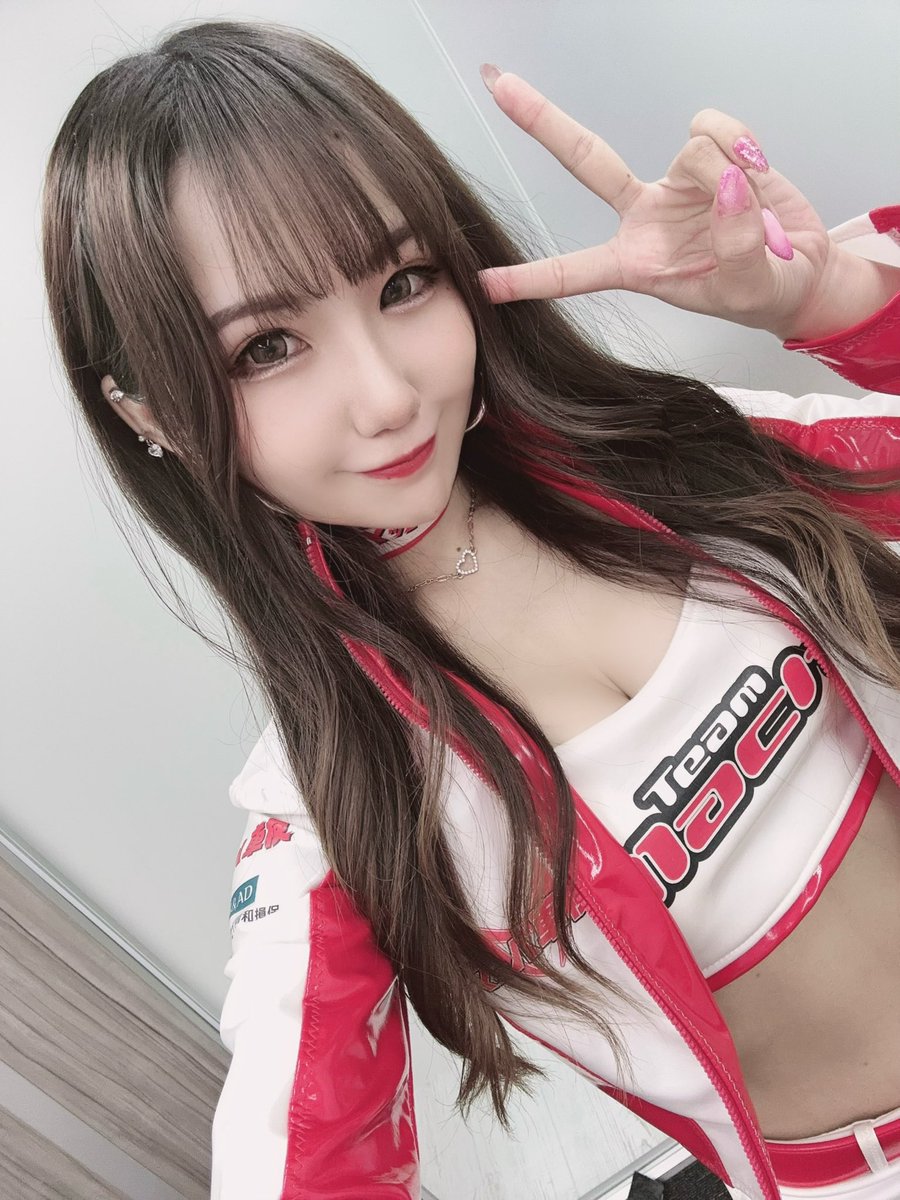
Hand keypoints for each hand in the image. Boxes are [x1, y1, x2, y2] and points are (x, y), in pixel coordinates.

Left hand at [475, 68, 840, 340]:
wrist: (800, 270)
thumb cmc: (762, 292)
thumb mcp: (747, 289)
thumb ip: (736, 245)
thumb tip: (727, 183)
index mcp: (636, 264)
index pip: (573, 272)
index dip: (529, 278)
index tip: (484, 285)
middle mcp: (644, 217)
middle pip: (585, 160)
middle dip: (541, 121)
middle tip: (496, 85)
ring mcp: (674, 182)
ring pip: (691, 147)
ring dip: (730, 171)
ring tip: (753, 211)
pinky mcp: (709, 154)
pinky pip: (715, 127)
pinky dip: (744, 143)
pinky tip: (756, 173)